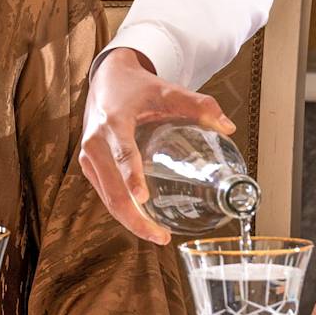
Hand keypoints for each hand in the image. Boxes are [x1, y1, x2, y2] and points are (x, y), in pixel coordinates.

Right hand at [79, 47, 234, 244]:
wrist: (106, 79)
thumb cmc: (137, 87)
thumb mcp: (166, 90)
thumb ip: (198, 105)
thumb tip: (228, 127)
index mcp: (113, 123)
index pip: (122, 153)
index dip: (131, 176)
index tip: (143, 197)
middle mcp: (95, 143)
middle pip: (112, 189)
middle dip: (135, 218)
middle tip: (162, 235)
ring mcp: (88, 157)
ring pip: (107, 198)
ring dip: (130, 220)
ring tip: (158, 235)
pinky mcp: (88, 166)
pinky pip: (105, 194)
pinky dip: (122, 210)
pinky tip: (143, 221)